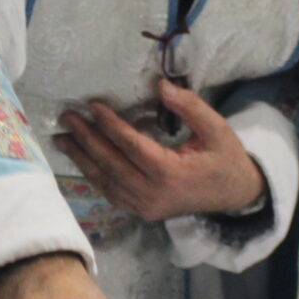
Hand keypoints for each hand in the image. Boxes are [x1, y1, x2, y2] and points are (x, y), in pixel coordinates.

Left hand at [56, 82, 266, 222]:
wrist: (236, 196)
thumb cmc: (226, 159)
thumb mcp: (217, 129)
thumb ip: (191, 107)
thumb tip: (161, 85)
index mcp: (172, 173)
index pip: (131, 146)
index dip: (109, 125)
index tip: (91, 106)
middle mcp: (154, 194)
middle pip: (111, 164)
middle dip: (86, 140)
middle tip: (66, 119)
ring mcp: (147, 208)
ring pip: (106, 182)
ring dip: (82, 160)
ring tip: (62, 139)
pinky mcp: (144, 212)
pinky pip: (112, 194)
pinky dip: (95, 176)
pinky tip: (81, 160)